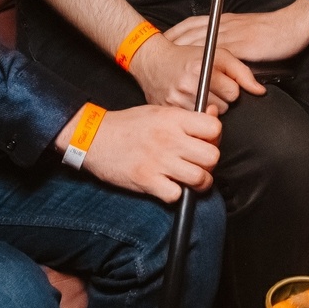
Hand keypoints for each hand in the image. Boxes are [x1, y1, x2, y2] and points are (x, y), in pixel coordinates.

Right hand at [80, 104, 222, 201]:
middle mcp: (169, 139)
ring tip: (189, 180)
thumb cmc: (127, 125)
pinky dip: (175, 195)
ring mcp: (158, 160)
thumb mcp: (158, 112)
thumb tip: (212, 116)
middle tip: (199, 164)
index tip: (206, 142)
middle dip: (209, 164)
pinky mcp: (147, 180)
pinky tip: (168, 186)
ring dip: (198, 183)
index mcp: (173, 119)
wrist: (93, 137)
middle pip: (212, 157)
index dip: (214, 138)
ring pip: (200, 179)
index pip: (214, 128)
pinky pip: (176, 195)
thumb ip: (186, 117)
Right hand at [127, 31, 264, 112]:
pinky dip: (195, 114)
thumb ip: (242, 71)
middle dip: (220, 99)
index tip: (221, 83)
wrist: (153, 62)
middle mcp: (188, 86)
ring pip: (209, 117)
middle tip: (208, 89)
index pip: (233, 93)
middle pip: (222, 108)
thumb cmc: (186, 57)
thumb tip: (259, 90)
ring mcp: (177, 102)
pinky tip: (189, 102)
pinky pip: (193, 122)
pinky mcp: (169, 113)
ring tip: (198, 94)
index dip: (230, 88)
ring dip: (208, 108)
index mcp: (201, 70)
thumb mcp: (217, 55)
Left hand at [165, 0, 308, 63]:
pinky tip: (196, 77)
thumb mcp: (245, 30)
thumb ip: (230, 40)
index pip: (190, 26)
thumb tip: (216, 53)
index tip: (160, 45)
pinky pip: (219, 57)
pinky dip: (206, 66)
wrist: (293, 25)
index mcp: (223, 21)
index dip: (174, 36)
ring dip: (183, 58)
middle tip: (155, 60)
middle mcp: (223, 26)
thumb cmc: (272, 30)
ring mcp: (231, 36)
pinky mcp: (242, 47)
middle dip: (171, 46)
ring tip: (169, 71)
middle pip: (189, 35)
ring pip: (200, 46)